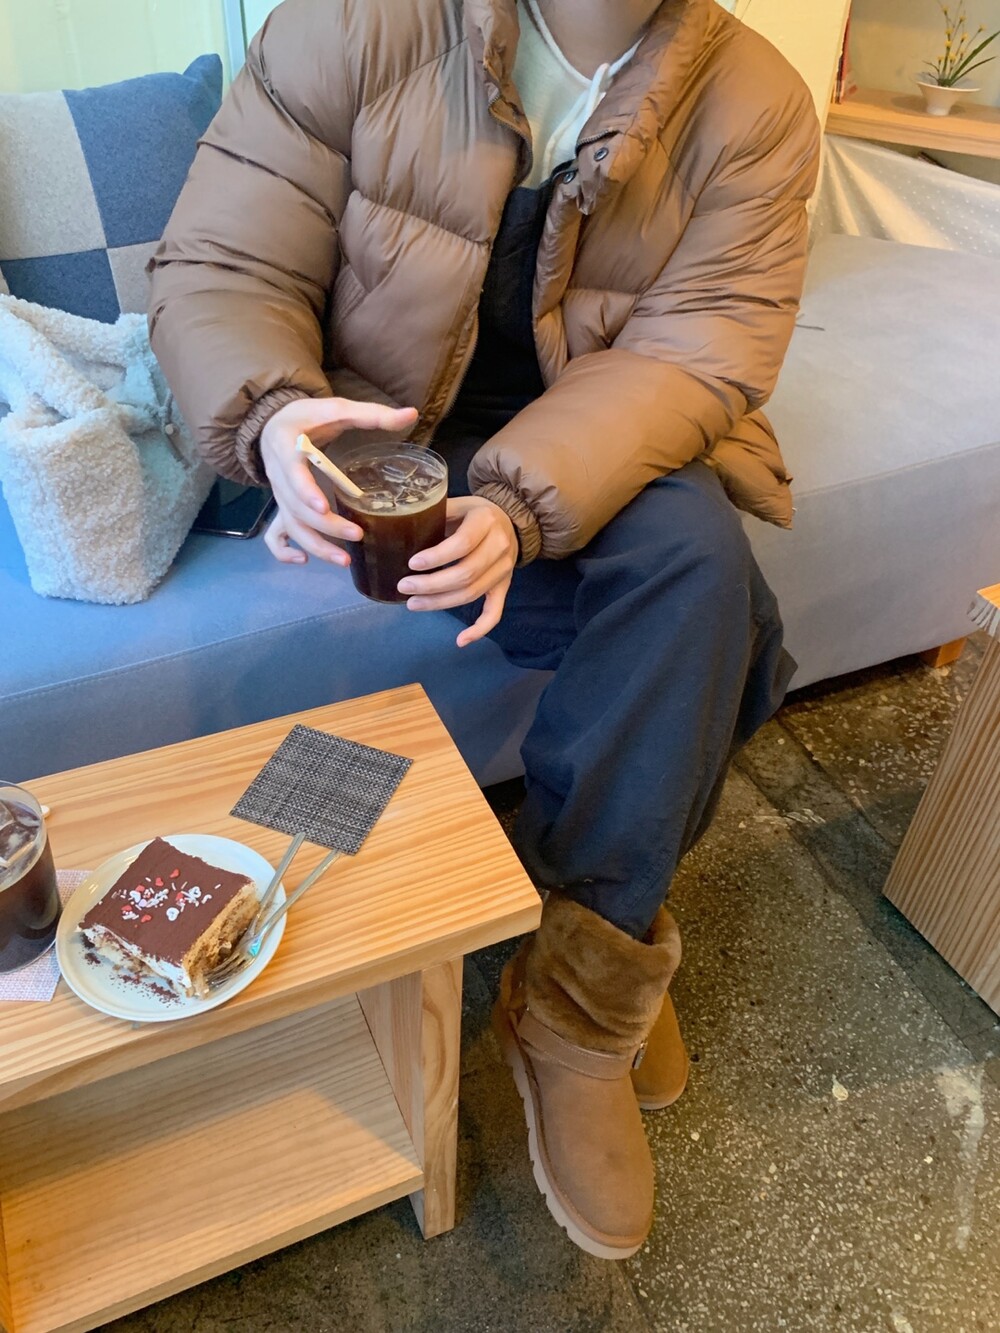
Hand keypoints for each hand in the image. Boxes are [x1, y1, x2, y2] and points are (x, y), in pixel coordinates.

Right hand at [259, 396, 418, 564]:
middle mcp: (278, 475)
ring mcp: (280, 495)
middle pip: (296, 507)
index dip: (305, 490)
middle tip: (358, 535)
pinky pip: (276, 534)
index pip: (292, 472)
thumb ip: (371, 414)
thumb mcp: (337, 409)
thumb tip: (411, 414)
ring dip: (316, 545)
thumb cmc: (309, 417)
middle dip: (326, 526)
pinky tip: (304, 561)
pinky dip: (284, 551)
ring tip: (345, 560)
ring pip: (291, 526)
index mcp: (287, 446)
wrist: (276, 423)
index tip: (323, 506)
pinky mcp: (282, 507)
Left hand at [397, 496, 517, 646]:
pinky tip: (460, 641)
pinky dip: (479, 629)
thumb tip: (397, 526)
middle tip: (404, 587)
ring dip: (441, 603)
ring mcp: (504, 570)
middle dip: (431, 585)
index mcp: (486, 521)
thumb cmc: (474, 512)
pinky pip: (495, 612)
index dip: (436, 557)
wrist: (511, 519)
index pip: (462, 544)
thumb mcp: (457, 503)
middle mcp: (499, 547)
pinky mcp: (504, 586)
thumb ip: (434, 513)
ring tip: (413, 603)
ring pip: (472, 594)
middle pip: (465, 574)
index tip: (412, 564)